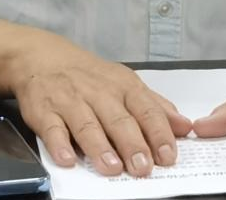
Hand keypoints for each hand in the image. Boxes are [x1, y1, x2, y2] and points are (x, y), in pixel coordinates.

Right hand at [7, 34, 192, 176]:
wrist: (41, 57)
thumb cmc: (89, 76)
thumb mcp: (125, 84)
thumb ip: (155, 106)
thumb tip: (184, 126)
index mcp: (123, 86)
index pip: (146, 109)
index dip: (158, 133)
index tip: (169, 155)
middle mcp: (98, 92)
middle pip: (118, 119)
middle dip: (132, 144)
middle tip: (143, 168)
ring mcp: (70, 101)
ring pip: (87, 124)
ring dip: (100, 147)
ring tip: (112, 168)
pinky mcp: (44, 110)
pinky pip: (52, 128)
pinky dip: (59, 144)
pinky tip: (67, 160)